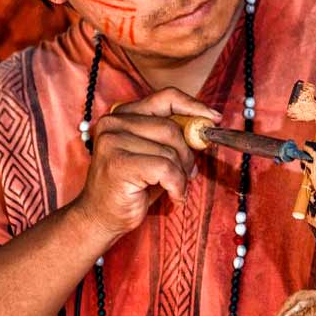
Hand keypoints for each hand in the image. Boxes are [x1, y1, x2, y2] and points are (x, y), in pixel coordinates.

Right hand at [71, 87, 221, 239]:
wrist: (101, 218)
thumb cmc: (132, 186)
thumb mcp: (155, 154)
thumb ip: (173, 136)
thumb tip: (206, 124)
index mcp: (123, 114)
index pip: (166, 97)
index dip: (194, 106)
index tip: (214, 119)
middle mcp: (114, 122)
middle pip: (172, 128)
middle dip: (188, 154)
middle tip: (189, 173)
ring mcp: (112, 141)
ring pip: (170, 151)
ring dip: (182, 175)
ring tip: (176, 188)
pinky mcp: (118, 163)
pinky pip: (165, 169)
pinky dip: (177, 186)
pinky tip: (174, 197)